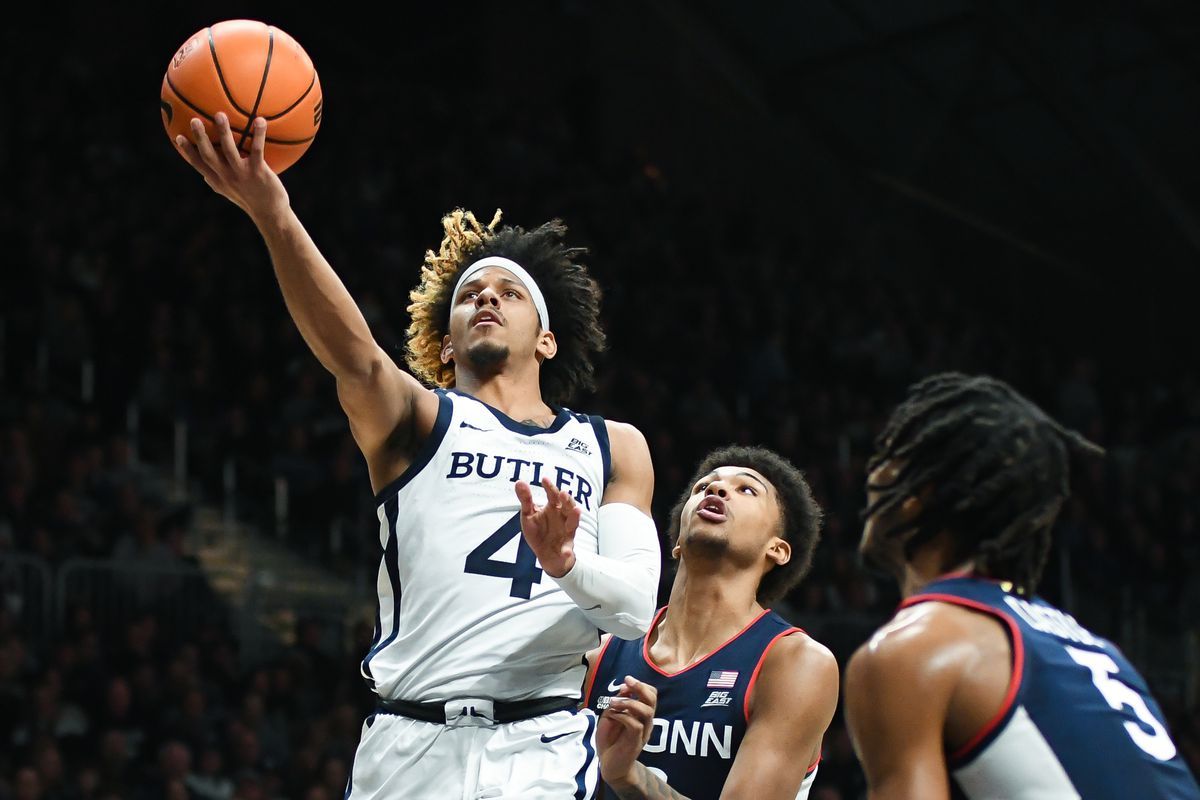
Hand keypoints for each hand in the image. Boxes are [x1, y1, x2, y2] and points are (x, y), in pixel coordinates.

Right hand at [173, 112, 289, 226]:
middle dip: (200, 138)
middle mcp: (227, 177)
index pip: (198, 165)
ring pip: (229, 151)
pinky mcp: (259, 172)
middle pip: (208, 155)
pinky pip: (257, 150)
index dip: (187, 151)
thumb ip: (218, 180)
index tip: (177, 136)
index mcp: (218, 180)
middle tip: (194, 120)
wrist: (270, 214)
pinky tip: (260, 120)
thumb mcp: (231, 191)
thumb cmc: (251, 199)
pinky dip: (258, 135)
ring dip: (224, 132)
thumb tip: (203, 173)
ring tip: (220, 115)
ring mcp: (242, 175)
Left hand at [515, 477, 579, 577]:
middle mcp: (563, 517)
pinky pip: (568, 549)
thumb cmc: (538, 532)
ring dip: (575, 517)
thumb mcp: (528, 515)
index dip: (550, 487)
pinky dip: (567, 551)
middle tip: (563, 493)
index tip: (544, 479)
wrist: (545, 555)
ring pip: (573, 522)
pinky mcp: (567, 547)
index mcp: (554, 508)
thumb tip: (519, 482)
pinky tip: (566, 552)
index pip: (553, 495)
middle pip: (568, 506)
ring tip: (576, 511)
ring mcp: (567, 532)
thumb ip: (525, 500)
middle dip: (567, 500)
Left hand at [597, 676, 657, 789]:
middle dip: (640, 687)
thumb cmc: (610, 739)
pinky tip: (612, 715)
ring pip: (646, 711)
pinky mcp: (636, 742)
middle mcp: (646, 721)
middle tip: (627, 681)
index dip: (640, 685)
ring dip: (629, 702)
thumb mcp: (611, 716)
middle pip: (653, 699)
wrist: (609, 765)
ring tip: (613, 702)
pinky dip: (623, 716)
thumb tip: (625, 688)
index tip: (626, 681)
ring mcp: (642, 732)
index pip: (651, 694)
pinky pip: (635, 725)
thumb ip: (619, 703)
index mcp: (641, 714)